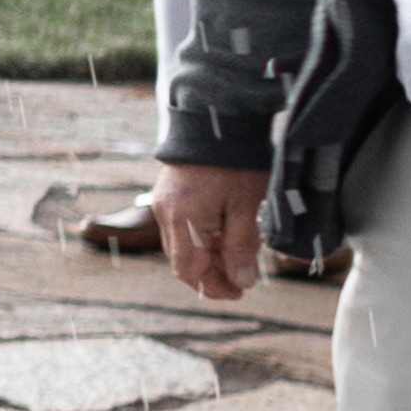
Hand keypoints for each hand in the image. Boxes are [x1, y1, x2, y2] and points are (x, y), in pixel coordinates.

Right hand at [152, 162, 266, 301]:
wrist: (216, 118)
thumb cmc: (233, 162)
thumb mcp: (245, 206)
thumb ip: (241, 246)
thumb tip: (242, 281)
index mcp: (181, 218)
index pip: (188, 269)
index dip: (213, 286)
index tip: (239, 291)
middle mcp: (165, 213)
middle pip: (184, 259)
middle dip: (214, 272)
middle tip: (245, 274)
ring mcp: (164, 202)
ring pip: (184, 244)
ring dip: (211, 255)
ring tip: (242, 251)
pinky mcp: (170, 193)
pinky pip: (184, 227)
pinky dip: (204, 237)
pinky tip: (228, 231)